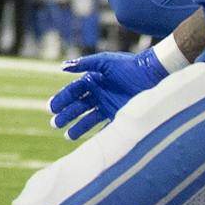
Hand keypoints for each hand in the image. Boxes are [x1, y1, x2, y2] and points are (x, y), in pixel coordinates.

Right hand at [48, 48, 168, 139]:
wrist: (152, 75)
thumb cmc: (128, 66)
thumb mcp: (105, 62)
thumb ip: (85, 64)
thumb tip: (62, 67)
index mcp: (92, 80)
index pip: (73, 91)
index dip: (61, 99)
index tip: (52, 108)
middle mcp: (98, 94)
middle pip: (77, 107)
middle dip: (66, 115)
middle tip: (55, 124)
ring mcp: (108, 106)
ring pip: (88, 119)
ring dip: (77, 127)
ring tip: (68, 136)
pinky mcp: (120, 115)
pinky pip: (105, 128)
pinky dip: (97, 135)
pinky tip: (89, 142)